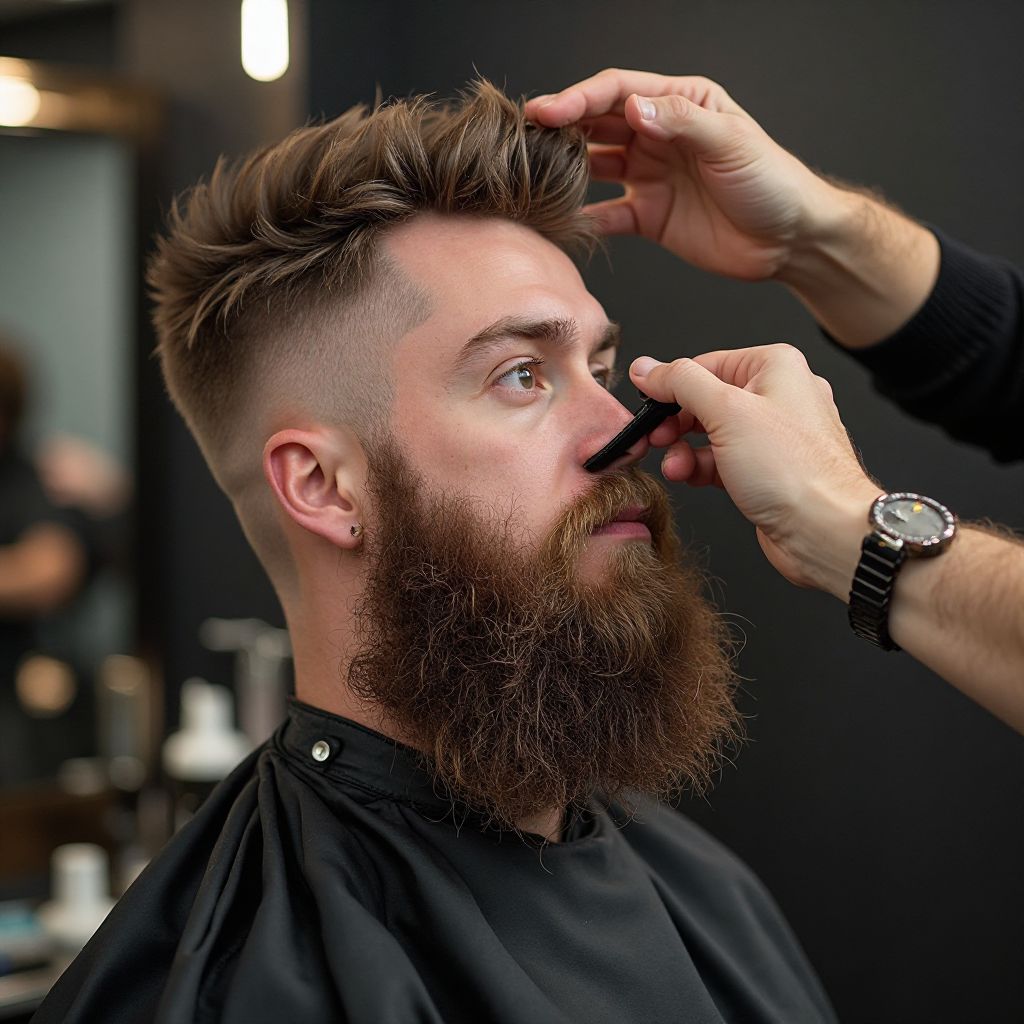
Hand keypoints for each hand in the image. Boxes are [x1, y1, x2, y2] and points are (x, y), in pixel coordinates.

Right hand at [525, 69, 842, 280]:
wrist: (788, 240)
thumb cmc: (771, 182)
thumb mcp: (731, 142)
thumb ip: (681, 123)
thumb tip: (633, 109)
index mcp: (680, 103)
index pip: (619, 91)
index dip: (581, 98)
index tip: (549, 111)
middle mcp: (659, 136)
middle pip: (599, 124)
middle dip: (563, 127)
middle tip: (526, 136)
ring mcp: (650, 177)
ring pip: (596, 166)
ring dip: (567, 167)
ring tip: (535, 172)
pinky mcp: (648, 217)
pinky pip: (607, 216)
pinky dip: (584, 218)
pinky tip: (563, 220)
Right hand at [629, 345, 880, 596]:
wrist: (825, 531)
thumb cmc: (793, 471)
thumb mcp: (726, 411)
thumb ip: (680, 383)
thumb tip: (647, 367)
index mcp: (774, 367)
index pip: (704, 365)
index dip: (669, 387)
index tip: (644, 406)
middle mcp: (777, 395)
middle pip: (705, 399)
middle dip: (675, 423)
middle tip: (654, 439)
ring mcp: (773, 435)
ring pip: (711, 433)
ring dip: (684, 450)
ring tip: (675, 467)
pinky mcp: (766, 470)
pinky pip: (722, 460)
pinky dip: (700, 467)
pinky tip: (687, 476)